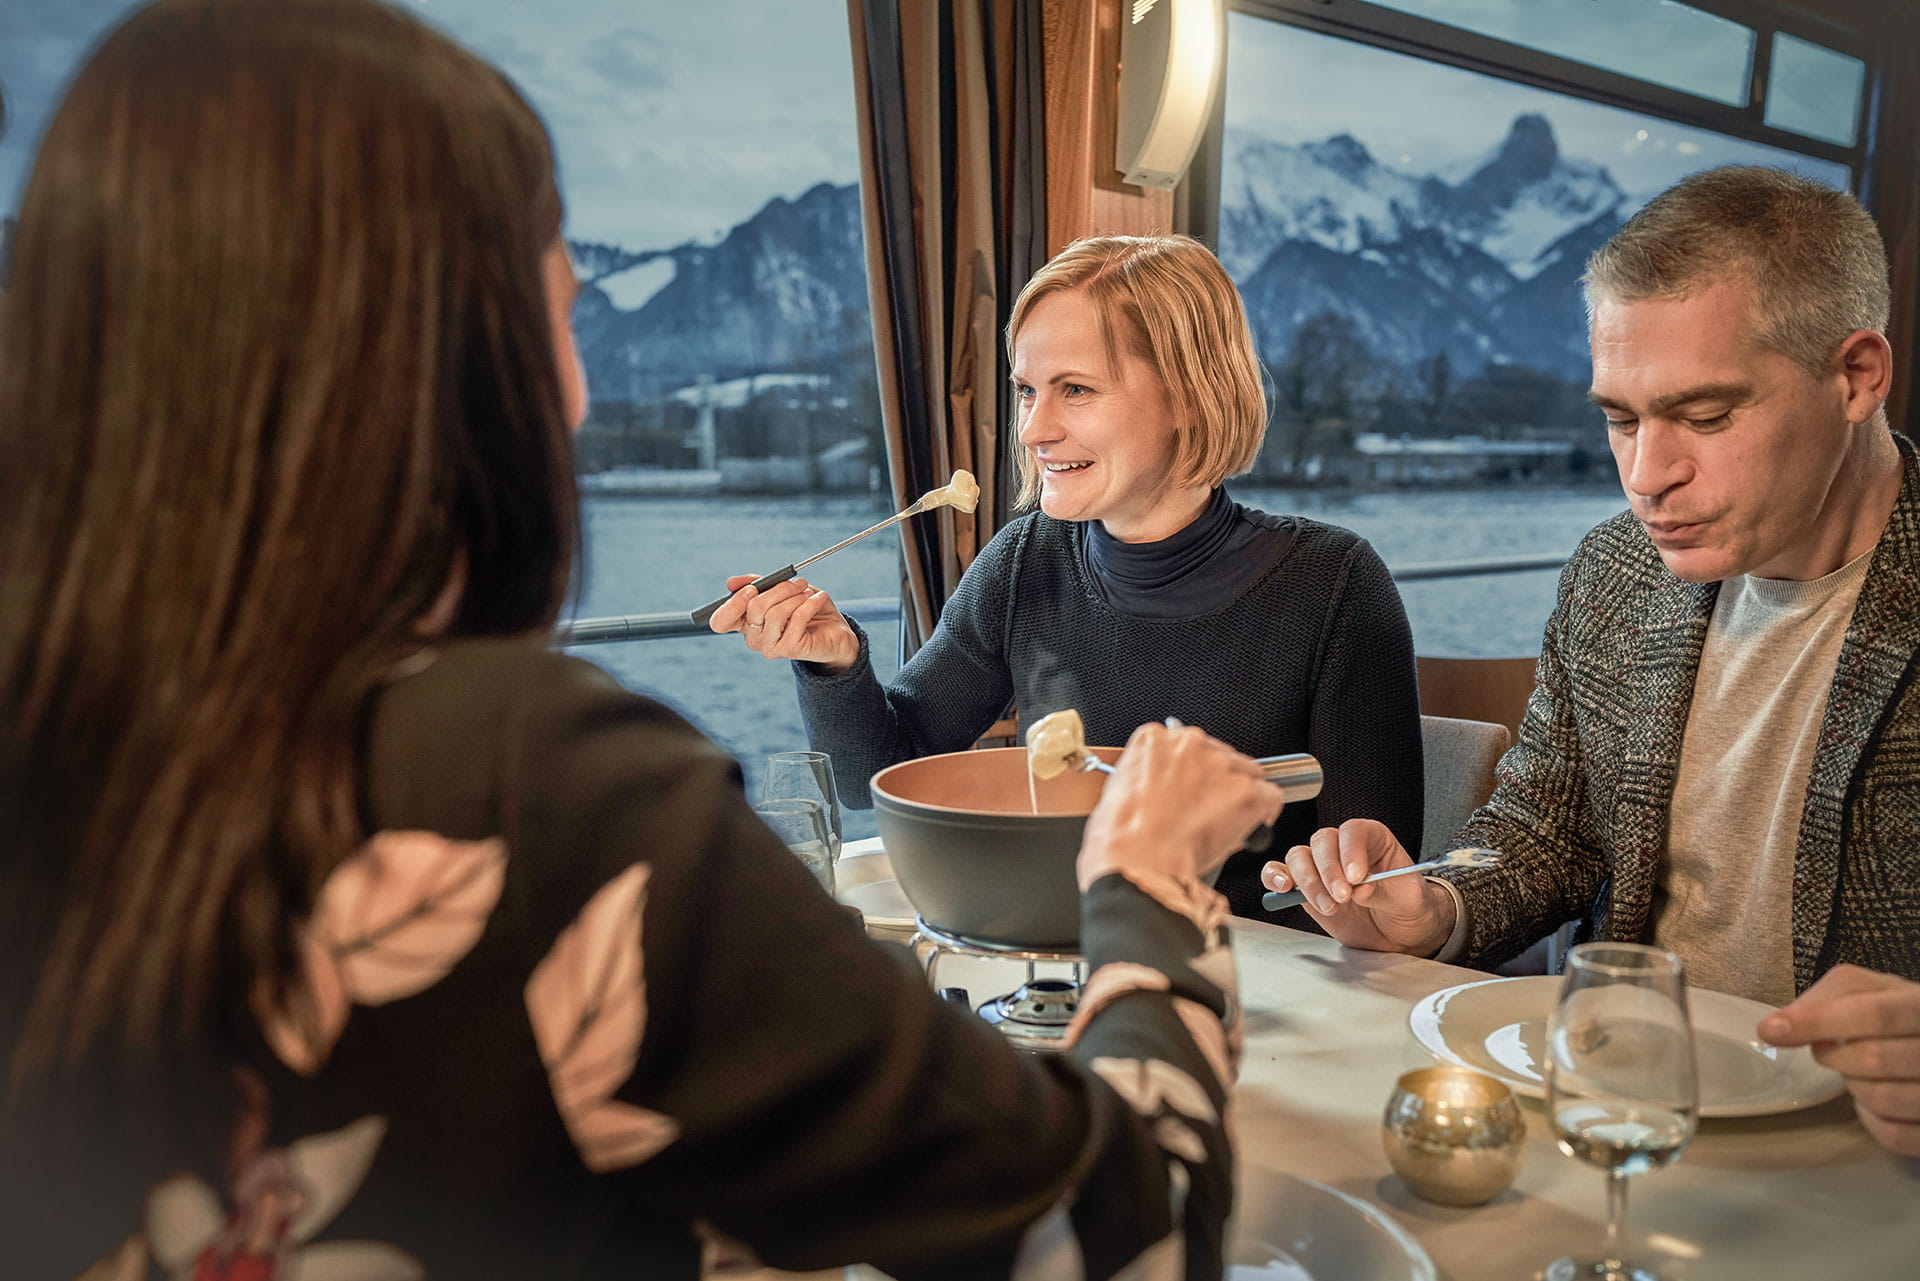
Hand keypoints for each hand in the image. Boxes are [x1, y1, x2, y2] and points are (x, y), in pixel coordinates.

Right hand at [706, 575, 859, 670]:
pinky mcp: (790, 650)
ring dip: (795, 596)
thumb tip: (731, 583)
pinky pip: (796, 619)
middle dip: (778, 588)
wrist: (835, 631)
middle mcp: (754, 638)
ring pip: (775, 614)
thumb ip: (758, 584)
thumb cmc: (806, 609)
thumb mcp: (782, 590)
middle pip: (753, 608)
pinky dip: (809, 603)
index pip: (720, 621)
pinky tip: (818, 598)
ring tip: (808, 592)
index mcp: (746, 623)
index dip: (732, 605)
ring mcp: (770, 647)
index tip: (751, 589)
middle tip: (798, 582)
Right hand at [1077, 722, 1282, 890]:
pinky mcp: (1246, 790)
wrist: (1137, 863)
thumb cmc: (1120, 839)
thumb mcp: (1115, 794)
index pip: (1185, 746)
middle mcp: (1188, 743)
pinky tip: (1251, 829)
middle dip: (1218, 783)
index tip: (1192, 789)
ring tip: (1225, 825)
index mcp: (1152, 740)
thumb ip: (1143, 782)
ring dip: (1241, 797)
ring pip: (1248, 774)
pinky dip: (1264, 814)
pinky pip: (1270, 796)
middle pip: (1220, 756)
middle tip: (1208, 812)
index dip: (1192, 773)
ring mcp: (1220, 765)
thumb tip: (1158, 797)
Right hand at [1258, 818, 1455, 954]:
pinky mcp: (1306, 887)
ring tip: (1329, 908)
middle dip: (1329, 871)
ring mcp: (1322, 867)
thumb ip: (1385, 891)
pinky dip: (1275, 877)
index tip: (1357, 877)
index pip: (1354, 832)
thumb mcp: (1411, 900)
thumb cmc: (1410, 908)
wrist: (1401, 935)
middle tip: (1343, 897)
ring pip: (1299, 857)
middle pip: (1322, 842)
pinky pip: (1280, 873)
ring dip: (1309, 883)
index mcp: (1374, 839)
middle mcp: (1343, 848)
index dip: (1351, 851)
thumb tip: (1361, 889)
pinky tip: (1283, 888)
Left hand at [1759, 964, 1919, 1156]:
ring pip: (1883, 1099)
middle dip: (1837, 1056)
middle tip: (1834, 1050)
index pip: (1874, 1014)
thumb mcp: (1873, 992)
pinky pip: (1893, 1135)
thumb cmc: (1903, 1017)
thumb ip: (1827, 999)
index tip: (1772, 1030)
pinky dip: (1870, 1119)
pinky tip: (1872, 1099)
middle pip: (1875, 1059)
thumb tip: (1777, 1026)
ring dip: (1855, 1087)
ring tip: (1861, 1072)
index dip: (1818, 1022)